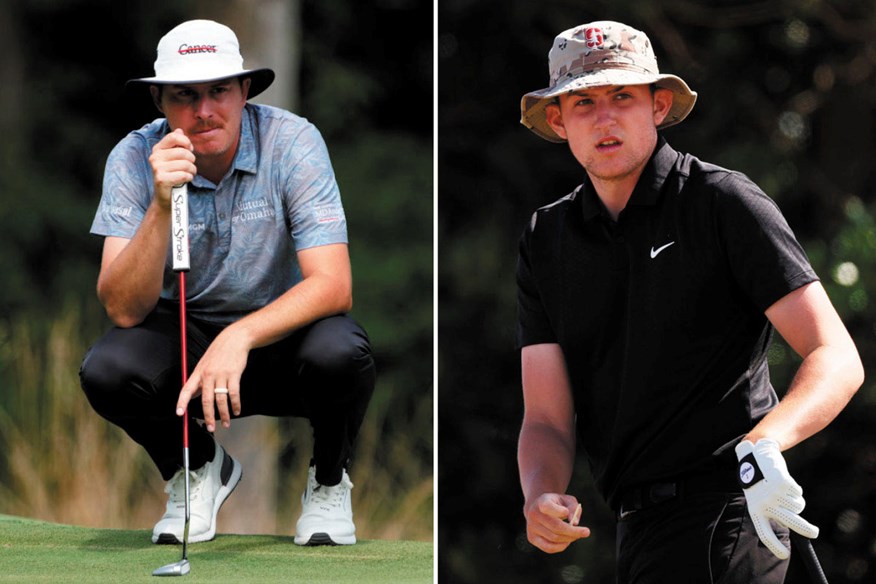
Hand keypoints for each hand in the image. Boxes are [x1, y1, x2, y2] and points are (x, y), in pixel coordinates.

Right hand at [150, 128, 195, 207]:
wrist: (165, 197)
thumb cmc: (172, 175)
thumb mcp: (174, 158)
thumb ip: (177, 144)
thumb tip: (180, 130)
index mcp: (158, 149)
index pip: (174, 137)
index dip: (186, 142)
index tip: (189, 149)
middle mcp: (155, 157)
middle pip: (184, 152)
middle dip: (192, 161)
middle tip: (189, 167)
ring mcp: (157, 168)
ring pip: (186, 164)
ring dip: (192, 171)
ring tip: (188, 174)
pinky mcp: (161, 179)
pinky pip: (184, 175)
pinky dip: (188, 178)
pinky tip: (185, 180)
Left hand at [176, 326, 250, 431]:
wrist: (234, 339)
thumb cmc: (219, 352)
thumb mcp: (205, 364)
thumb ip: (199, 380)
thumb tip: (193, 396)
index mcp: (198, 373)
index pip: (187, 389)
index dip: (182, 402)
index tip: (179, 413)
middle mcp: (208, 375)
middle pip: (206, 400)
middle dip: (209, 416)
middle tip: (211, 428)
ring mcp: (222, 375)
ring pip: (221, 399)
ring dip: (224, 414)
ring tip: (226, 423)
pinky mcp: (234, 374)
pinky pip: (234, 394)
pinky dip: (235, 405)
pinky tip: (236, 410)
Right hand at [523, 493, 590, 552]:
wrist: (538, 508)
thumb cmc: (557, 504)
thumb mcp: (566, 500)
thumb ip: (573, 507)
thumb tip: (575, 522)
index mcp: (541, 501)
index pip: (547, 507)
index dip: (557, 511)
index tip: (566, 513)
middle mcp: (533, 514)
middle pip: (555, 526)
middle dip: (573, 531)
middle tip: (586, 532)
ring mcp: (531, 527)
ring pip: (554, 538)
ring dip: (569, 538)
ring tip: (577, 535)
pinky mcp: (532, 538)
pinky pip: (549, 548)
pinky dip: (561, 546)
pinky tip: (568, 541)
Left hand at [735, 439, 818, 558]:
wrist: (756, 454)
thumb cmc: (757, 477)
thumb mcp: (757, 495)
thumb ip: (769, 509)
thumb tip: (790, 525)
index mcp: (755, 510)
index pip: (764, 533)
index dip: (774, 546)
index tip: (783, 556)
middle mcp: (765, 504)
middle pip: (791, 523)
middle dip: (806, 530)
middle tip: (814, 533)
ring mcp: (774, 494)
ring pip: (797, 505)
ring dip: (796, 499)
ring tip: (784, 490)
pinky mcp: (782, 483)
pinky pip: (797, 492)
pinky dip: (795, 488)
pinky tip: (784, 480)